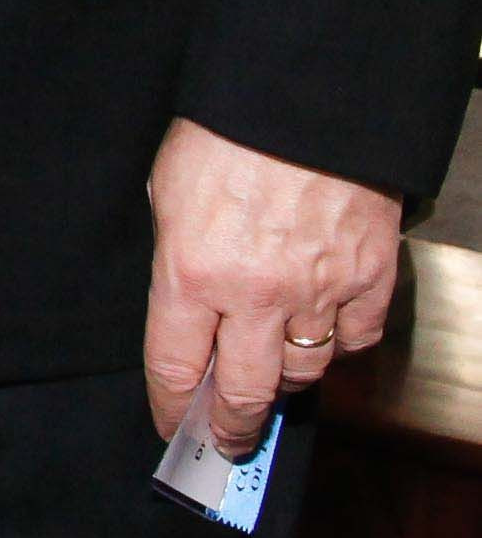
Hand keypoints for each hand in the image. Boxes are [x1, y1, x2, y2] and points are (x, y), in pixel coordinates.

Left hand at [144, 118, 400, 450]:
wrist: (304, 98)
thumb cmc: (224, 132)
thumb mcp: (169, 190)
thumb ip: (177, 256)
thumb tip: (189, 307)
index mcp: (190, 271)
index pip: (174, 365)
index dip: (171, 405)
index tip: (171, 424)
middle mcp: (255, 295)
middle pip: (243, 393)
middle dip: (230, 426)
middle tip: (225, 438)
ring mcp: (317, 292)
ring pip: (302, 372)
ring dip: (281, 380)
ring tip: (267, 377)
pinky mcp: (368, 280)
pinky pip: (354, 341)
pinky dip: (337, 346)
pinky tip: (320, 335)